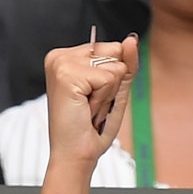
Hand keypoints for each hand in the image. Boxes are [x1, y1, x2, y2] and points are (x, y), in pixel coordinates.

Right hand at [43, 35, 138, 171]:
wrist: (77, 153)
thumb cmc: (92, 127)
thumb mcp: (115, 90)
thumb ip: (126, 64)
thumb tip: (131, 39)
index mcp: (68, 56)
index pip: (112, 48)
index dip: (113, 77)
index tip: (95, 96)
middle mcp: (60, 55)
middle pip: (114, 52)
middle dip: (112, 84)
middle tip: (93, 104)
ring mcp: (61, 63)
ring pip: (114, 66)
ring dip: (108, 93)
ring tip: (90, 107)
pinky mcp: (67, 74)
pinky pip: (109, 78)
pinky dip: (104, 98)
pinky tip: (87, 108)